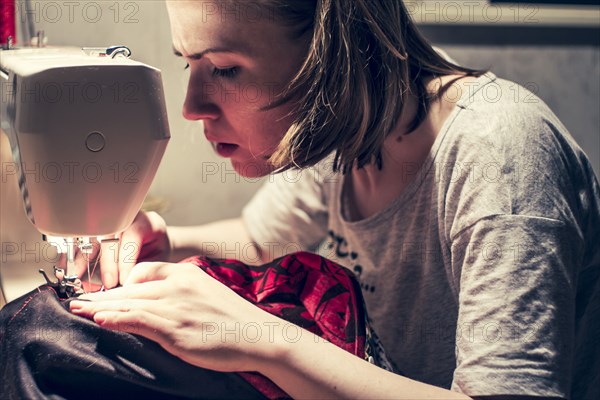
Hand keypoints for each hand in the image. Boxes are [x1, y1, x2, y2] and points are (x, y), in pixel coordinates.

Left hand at [69, 262, 280, 371]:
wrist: (259, 336)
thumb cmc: (235, 321)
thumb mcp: (207, 296)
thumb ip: (182, 294)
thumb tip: (159, 304)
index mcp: (186, 274)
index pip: (143, 272)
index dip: (120, 283)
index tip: (105, 292)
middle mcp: (178, 285)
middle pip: (130, 287)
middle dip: (101, 294)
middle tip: (77, 298)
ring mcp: (176, 305)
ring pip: (129, 302)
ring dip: (99, 306)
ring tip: (77, 308)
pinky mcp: (175, 327)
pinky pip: (137, 319)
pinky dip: (115, 318)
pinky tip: (99, 319)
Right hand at [73, 211, 170, 288]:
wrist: (156, 247)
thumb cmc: (158, 254)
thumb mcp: (159, 260)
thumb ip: (145, 270)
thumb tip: (128, 286)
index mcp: (145, 222)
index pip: (131, 235)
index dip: (125, 259)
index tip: (123, 280)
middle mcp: (124, 219)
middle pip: (110, 235)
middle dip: (108, 263)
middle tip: (109, 283)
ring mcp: (108, 225)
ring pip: (93, 238)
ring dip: (86, 261)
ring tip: (84, 280)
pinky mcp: (97, 233)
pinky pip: (84, 244)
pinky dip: (80, 260)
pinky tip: (77, 273)